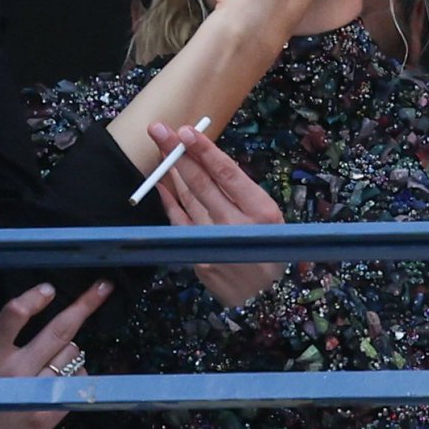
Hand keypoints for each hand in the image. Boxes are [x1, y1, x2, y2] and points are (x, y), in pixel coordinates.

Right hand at [0, 279, 112, 428]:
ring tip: (52, 361)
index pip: (15, 315)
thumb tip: (35, 313)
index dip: (35, 298)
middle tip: (102, 287)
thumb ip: (0, 343)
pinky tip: (60, 381)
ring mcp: (36, 393)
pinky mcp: (51, 414)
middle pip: (60, 330)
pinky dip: (75, 374)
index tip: (50, 288)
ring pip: (73, 352)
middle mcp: (15, 371)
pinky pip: (79, 380)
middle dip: (85, 305)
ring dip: (69, 350)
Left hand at [150, 122, 284, 307]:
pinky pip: (178, 222)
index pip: (227, 174)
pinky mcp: (196, 257)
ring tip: (160, 147)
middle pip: (201, 183)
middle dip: (177, 153)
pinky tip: (161, 183)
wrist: (262, 298)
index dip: (204, 151)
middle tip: (159, 130)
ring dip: (171, 171)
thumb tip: (209, 160)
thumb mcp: (270, 218)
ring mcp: (213, 244)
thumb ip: (242, 193)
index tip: (186, 131)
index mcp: (261, 212)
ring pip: (187, 199)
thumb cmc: (269, 247)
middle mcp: (236, 227)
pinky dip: (169, 201)